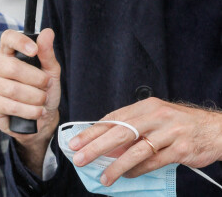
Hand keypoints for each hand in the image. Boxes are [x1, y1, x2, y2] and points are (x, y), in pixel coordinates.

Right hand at [0, 29, 60, 172]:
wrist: (42, 118)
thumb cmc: (44, 90)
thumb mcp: (51, 71)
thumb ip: (47, 53)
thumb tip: (48, 32)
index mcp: (9, 52)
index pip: (7, 38)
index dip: (20, 41)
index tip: (34, 50)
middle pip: (11, 67)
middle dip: (35, 79)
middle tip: (46, 85)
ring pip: (11, 88)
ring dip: (34, 97)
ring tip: (42, 101)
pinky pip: (8, 105)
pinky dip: (27, 110)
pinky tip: (36, 111)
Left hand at [68, 98, 221, 186]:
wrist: (214, 129)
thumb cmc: (179, 124)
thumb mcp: (154, 118)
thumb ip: (132, 128)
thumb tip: (106, 145)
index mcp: (144, 106)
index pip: (112, 119)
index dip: (92, 131)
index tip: (75, 142)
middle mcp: (155, 116)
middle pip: (119, 132)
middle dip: (96, 146)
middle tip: (79, 157)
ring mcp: (169, 132)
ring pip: (136, 150)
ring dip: (116, 166)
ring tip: (103, 177)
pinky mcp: (181, 149)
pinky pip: (154, 162)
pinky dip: (139, 170)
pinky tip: (127, 176)